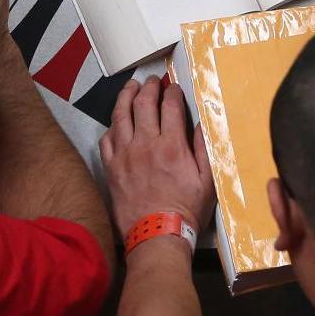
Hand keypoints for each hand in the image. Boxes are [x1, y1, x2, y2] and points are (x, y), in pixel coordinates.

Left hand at [101, 75, 215, 234]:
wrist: (156, 235)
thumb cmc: (186, 210)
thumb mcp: (207, 181)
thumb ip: (204, 149)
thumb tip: (200, 124)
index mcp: (172, 145)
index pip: (170, 106)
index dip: (173, 92)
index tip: (174, 87)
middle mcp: (146, 144)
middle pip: (144, 103)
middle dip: (150, 86)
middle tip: (153, 80)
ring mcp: (125, 154)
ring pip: (121, 115)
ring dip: (126, 96)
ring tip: (131, 87)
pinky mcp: (111, 167)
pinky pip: (107, 138)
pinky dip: (112, 125)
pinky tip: (116, 121)